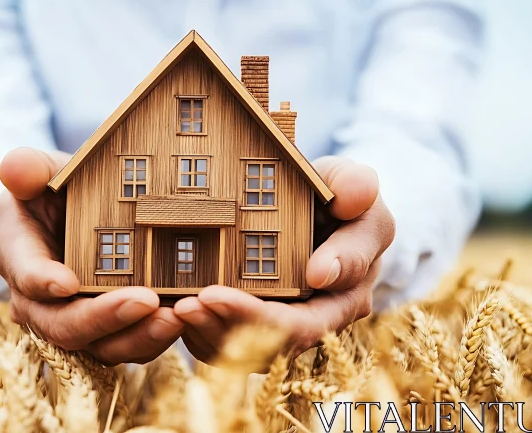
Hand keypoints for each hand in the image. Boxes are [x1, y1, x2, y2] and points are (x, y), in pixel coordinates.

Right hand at [0, 147, 183, 364]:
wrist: (74, 217)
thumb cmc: (58, 190)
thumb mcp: (43, 170)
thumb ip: (30, 168)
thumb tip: (13, 168)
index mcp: (17, 253)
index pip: (23, 273)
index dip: (42, 281)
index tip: (68, 282)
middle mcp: (35, 299)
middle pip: (61, 324)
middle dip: (103, 317)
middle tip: (146, 300)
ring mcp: (68, 321)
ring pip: (96, 345)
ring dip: (136, 336)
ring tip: (173, 318)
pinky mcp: (102, 332)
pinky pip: (125, 345)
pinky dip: (152, 338)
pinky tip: (181, 320)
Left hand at [173, 156, 394, 362]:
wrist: (318, 210)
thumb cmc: (337, 195)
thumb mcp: (350, 181)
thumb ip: (355, 186)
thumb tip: (353, 200)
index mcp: (348, 294)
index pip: (312, 320)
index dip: (270, 315)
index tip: (228, 293)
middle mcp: (319, 321)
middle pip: (272, 343)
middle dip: (231, 324)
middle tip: (193, 302)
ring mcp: (286, 327)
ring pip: (247, 350)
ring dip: (209, 331)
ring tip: (179, 306)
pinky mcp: (256, 326)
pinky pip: (227, 342)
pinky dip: (201, 331)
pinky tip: (176, 309)